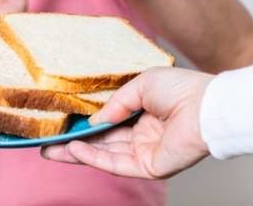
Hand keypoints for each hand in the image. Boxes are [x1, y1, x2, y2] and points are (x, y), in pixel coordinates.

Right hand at [40, 67, 212, 178]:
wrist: (207, 105)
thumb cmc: (181, 88)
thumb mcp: (139, 85)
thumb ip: (115, 103)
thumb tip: (93, 119)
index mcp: (143, 114)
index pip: (108, 122)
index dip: (85, 123)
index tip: (61, 121)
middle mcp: (142, 135)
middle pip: (101, 142)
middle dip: (73, 143)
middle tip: (46, 143)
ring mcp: (145, 152)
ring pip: (104, 155)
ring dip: (77, 153)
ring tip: (51, 149)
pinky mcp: (149, 166)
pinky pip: (116, 164)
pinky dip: (93, 157)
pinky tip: (74, 148)